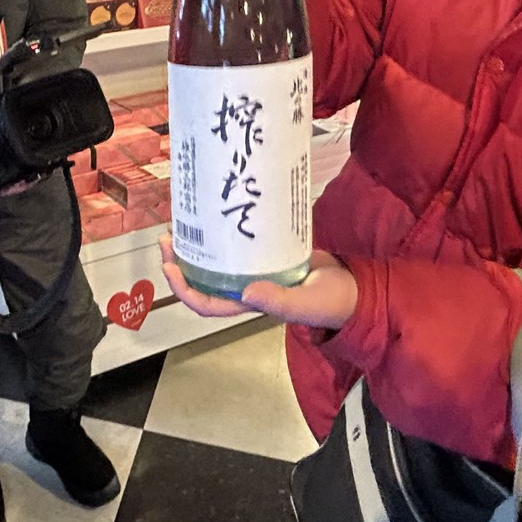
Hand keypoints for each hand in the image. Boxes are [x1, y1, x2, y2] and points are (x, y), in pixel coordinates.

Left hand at [159, 237, 359, 330]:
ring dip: (196, 248)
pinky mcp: (265, 255)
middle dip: (180, 262)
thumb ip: (279, 301)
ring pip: (215, 263)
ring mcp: (254, 271)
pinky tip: (216, 217)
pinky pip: (236, 247)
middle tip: (167, 238)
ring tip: (181, 226)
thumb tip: (247, 293)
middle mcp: (246, 289)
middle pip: (203, 280)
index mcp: (250, 304)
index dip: (185, 289)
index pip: (208, 303)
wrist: (353, 286)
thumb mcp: (306, 303)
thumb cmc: (331, 301)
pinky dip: (222, 235)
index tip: (171, 266)